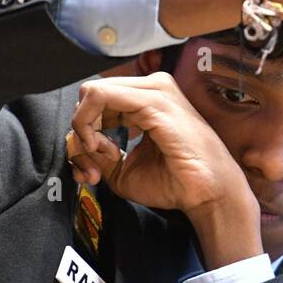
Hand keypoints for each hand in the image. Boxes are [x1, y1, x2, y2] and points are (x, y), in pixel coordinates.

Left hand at [68, 72, 262, 268]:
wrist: (207, 193)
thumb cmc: (175, 182)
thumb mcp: (122, 169)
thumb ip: (95, 152)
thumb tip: (74, 142)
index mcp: (147, 101)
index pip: (99, 102)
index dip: (84, 132)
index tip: (91, 166)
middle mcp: (151, 89)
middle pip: (92, 96)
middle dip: (80, 131)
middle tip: (91, 166)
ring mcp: (153, 91)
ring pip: (92, 93)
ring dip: (83, 127)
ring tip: (98, 157)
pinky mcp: (152, 100)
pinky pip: (99, 96)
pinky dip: (88, 122)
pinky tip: (99, 147)